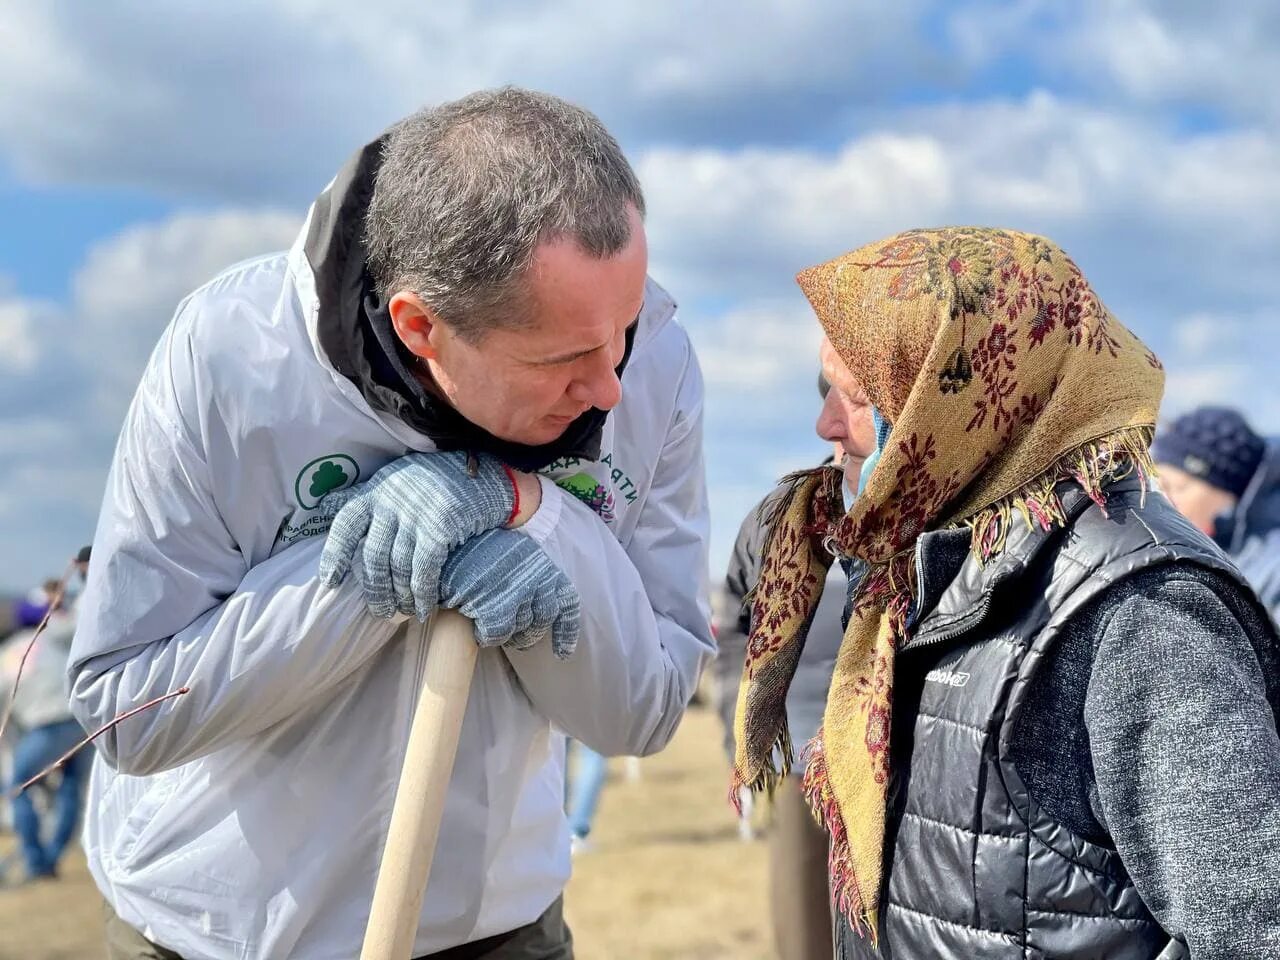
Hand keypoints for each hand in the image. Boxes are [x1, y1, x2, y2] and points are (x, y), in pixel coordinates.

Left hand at [318, 451, 514, 619]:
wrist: (484, 475)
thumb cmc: (436, 479)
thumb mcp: (395, 479)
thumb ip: (364, 496)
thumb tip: (324, 507)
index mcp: (377, 491)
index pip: (346, 524)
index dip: (335, 554)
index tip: (331, 580)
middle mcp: (392, 503)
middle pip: (373, 555)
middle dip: (374, 588)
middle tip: (378, 610)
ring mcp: (416, 516)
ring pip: (398, 566)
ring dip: (399, 595)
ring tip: (402, 611)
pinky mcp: (440, 528)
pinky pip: (424, 570)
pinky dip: (422, 592)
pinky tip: (424, 606)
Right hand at [437, 529, 579, 658]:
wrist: (447, 539)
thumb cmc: (476, 547)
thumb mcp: (511, 553)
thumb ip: (526, 575)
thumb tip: (533, 608)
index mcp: (542, 564)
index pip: (567, 603)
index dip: (565, 634)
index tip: (562, 654)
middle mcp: (536, 579)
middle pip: (542, 621)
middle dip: (527, 633)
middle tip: (509, 634)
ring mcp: (516, 594)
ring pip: (520, 630)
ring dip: (506, 635)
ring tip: (488, 625)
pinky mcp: (493, 607)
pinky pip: (497, 635)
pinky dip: (487, 637)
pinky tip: (478, 631)